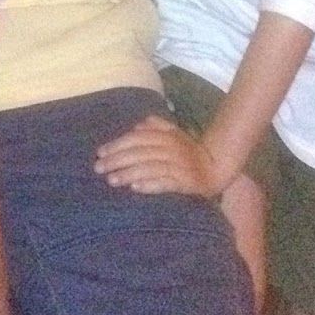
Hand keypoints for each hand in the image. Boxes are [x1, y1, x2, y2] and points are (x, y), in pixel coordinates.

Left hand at [93, 115, 225, 196]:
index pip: (137, 138)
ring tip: (111, 180)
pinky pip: (165, 183)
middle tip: (99, 168)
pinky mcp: (185, 183)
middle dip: (117, 160)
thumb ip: (157, 126)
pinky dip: (150, 184)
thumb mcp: (175, 133)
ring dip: (128, 174)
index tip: (99, 153)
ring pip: (149, 168)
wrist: (216, 166)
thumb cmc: (189, 151)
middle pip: (140, 153)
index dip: (117, 144)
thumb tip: (137, 126)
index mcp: (167, 136)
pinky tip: (135, 188)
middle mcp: (171, 149)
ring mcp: (178, 166)